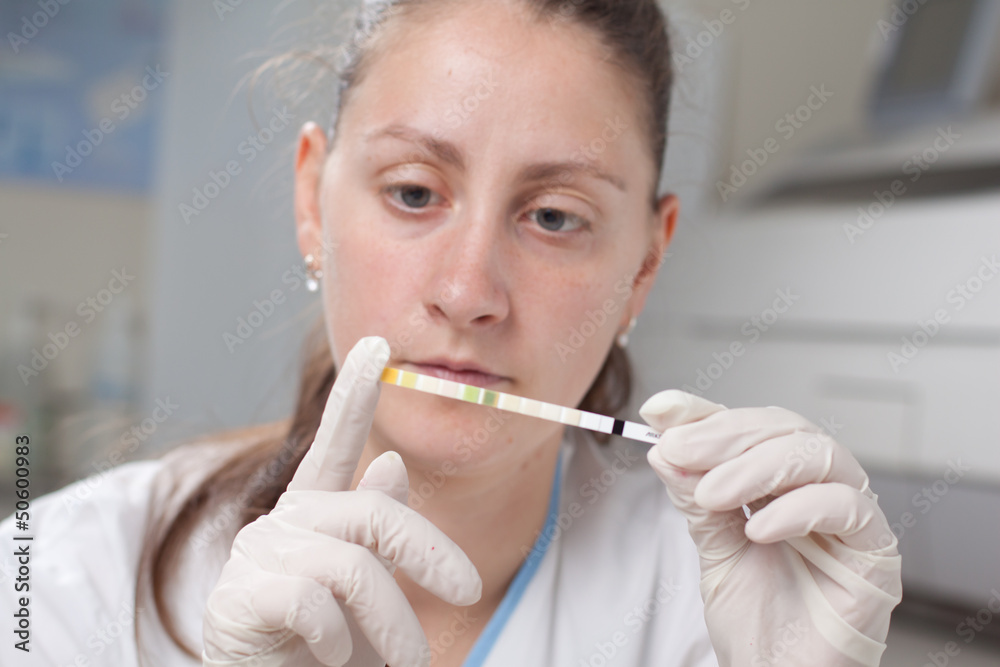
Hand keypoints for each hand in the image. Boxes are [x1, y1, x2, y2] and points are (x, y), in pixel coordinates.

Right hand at [202, 336, 481, 666]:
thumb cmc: (325, 649)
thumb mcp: (364, 586)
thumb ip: (375, 526)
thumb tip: (394, 464)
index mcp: (314, 512)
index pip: (335, 443)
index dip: (355, 394)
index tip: (378, 342)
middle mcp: (282, 523)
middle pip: (371, 514)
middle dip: (429, 554)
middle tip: (465, 593)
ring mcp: (255, 558)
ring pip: (351, 567)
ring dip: (392, 623)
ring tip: (406, 661)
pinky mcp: (236, 600)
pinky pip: (310, 603)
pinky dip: (337, 639)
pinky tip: (330, 656)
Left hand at [639, 390, 901, 665]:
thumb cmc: (759, 622)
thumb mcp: (714, 549)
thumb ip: (696, 498)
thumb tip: (664, 447)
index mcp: (784, 483)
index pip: (750, 427)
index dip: (706, 413)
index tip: (660, 411)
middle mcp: (821, 489)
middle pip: (784, 431)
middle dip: (724, 435)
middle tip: (679, 449)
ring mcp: (852, 517)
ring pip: (817, 455)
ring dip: (754, 466)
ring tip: (711, 494)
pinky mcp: (876, 551)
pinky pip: (847, 508)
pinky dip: (796, 509)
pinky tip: (757, 528)